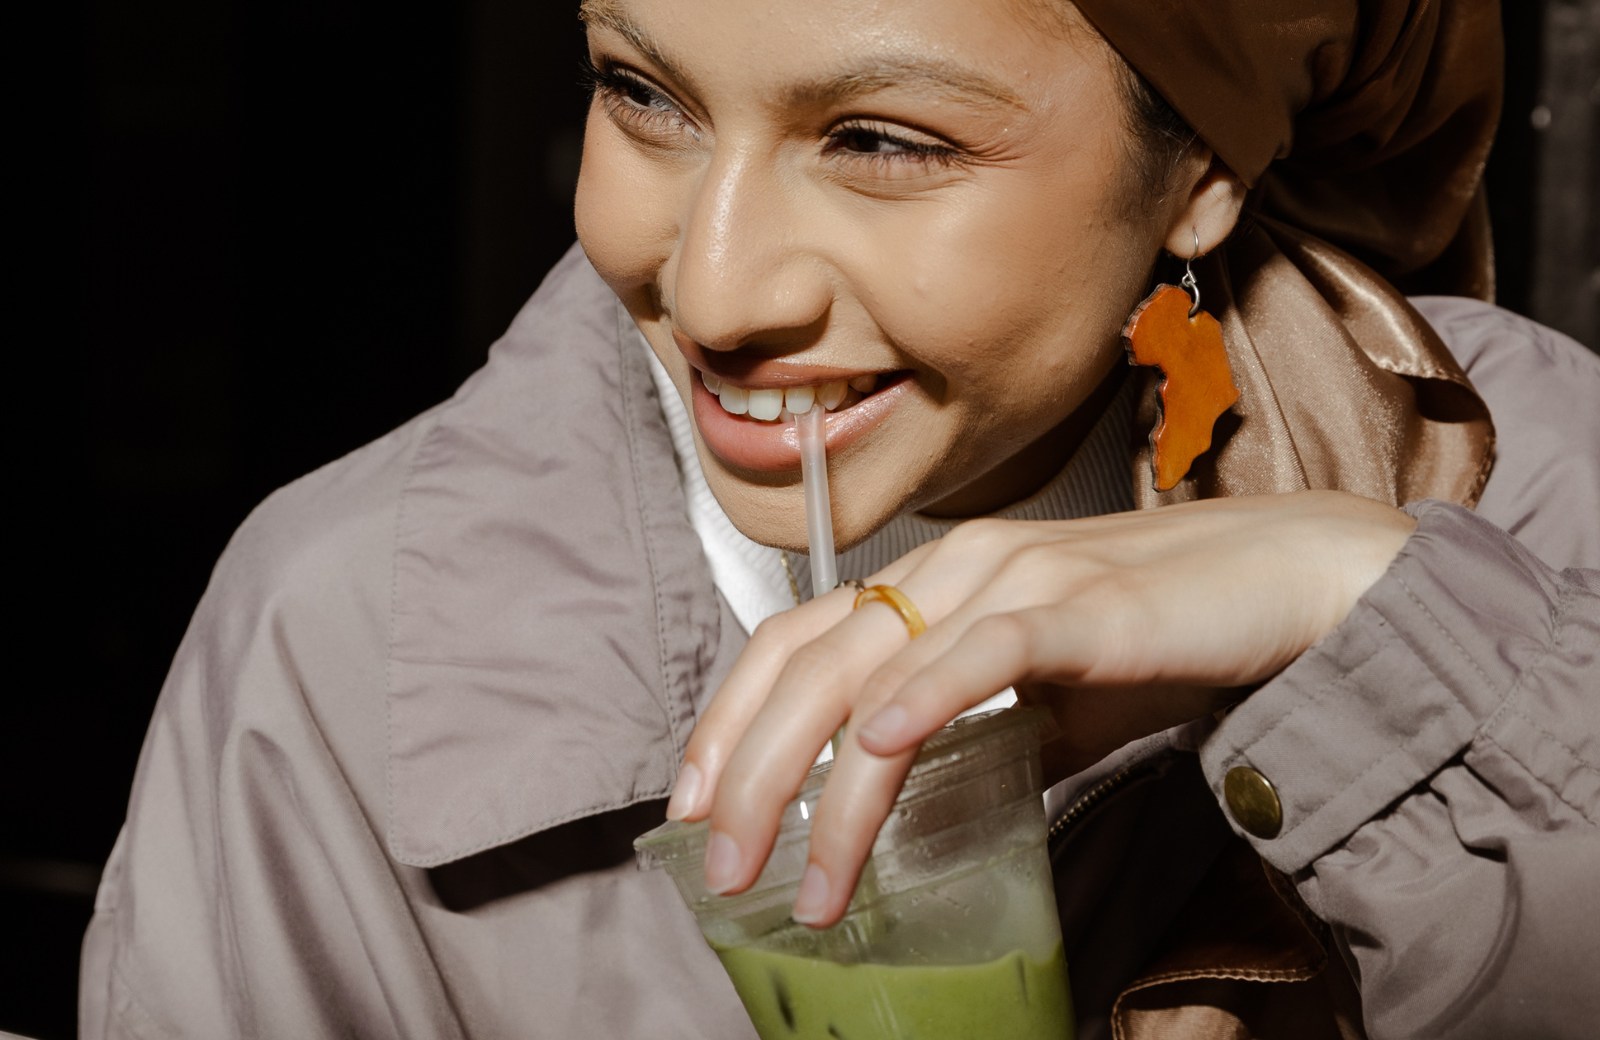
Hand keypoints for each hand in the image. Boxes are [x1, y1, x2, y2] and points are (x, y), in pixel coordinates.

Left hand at [665, 490, 1414, 927]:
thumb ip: (986, 730)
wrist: (1288, 577)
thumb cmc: (1167, 629)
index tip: (696, 798)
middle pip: (812, 660)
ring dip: (830, 786)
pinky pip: (990, 648)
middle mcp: (958, 567)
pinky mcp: (1086, 605)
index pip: (797, 638)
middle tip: (723, 865)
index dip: (732, 714)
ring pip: (884, 673)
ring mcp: (1017, 577)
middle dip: (751, 769)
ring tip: (811, 881)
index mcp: (937, 581)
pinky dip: (929, 695)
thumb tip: (930, 802)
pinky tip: (885, 748)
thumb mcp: (1052, 689)